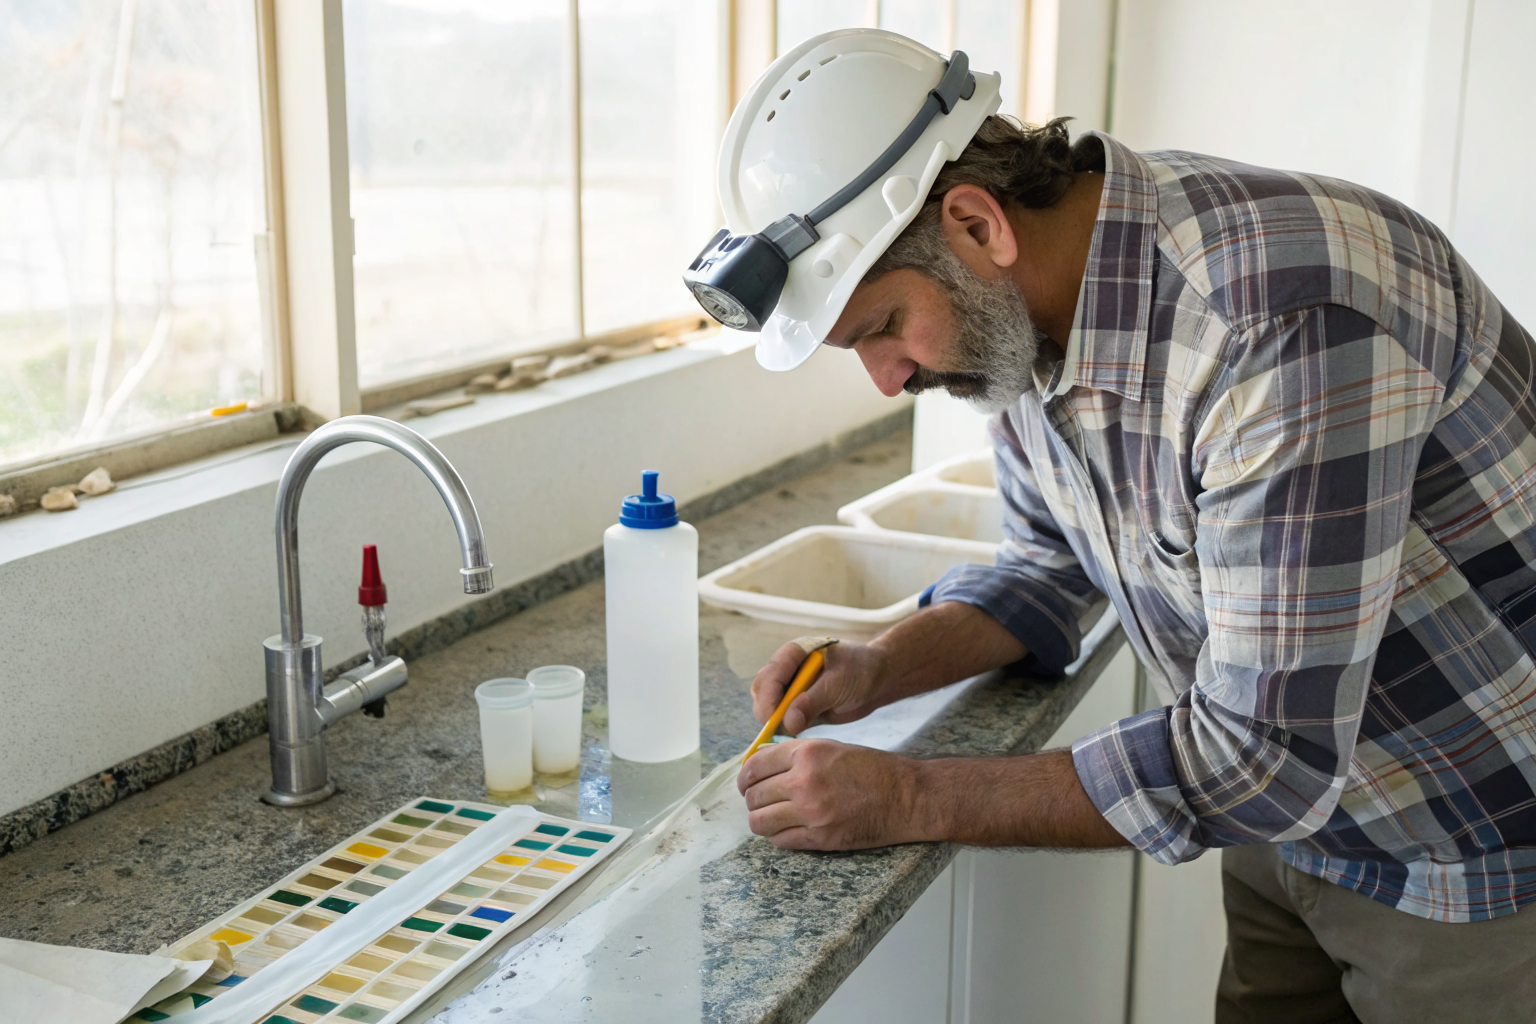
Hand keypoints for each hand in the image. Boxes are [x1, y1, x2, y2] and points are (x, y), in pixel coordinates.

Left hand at [735, 738, 931, 849]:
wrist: (905, 796)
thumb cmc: (872, 769)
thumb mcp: (831, 747)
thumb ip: (796, 753)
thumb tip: (762, 762)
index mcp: (806, 754)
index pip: (755, 766)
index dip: (745, 776)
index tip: (745, 782)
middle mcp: (804, 782)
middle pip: (754, 795)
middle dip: (752, 799)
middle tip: (759, 800)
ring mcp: (810, 812)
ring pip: (760, 821)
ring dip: (760, 819)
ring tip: (770, 817)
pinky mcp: (820, 838)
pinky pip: (780, 840)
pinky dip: (777, 836)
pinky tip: (785, 829)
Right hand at [751, 640, 888, 734]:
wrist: (878, 679)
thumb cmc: (860, 671)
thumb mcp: (838, 683)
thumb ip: (812, 701)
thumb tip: (787, 723)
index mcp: (795, 652)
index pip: (771, 673)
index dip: (769, 697)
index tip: (774, 719)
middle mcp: (787, 668)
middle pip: (762, 690)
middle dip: (767, 710)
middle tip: (780, 730)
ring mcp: (790, 687)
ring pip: (767, 705)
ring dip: (773, 720)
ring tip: (792, 732)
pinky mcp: (796, 705)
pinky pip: (780, 717)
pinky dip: (782, 728)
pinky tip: (795, 735)